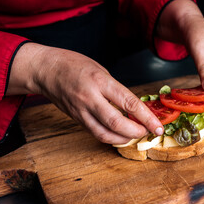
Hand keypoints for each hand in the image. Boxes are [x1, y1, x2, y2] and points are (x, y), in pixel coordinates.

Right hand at [7, 43, 163, 143]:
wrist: (46, 70)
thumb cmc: (75, 65)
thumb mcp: (102, 71)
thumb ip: (117, 90)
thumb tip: (134, 108)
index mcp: (100, 81)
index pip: (129, 103)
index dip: (146, 118)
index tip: (157, 126)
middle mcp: (90, 98)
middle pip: (116, 123)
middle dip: (136, 132)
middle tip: (148, 132)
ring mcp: (81, 110)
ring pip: (104, 134)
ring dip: (123, 139)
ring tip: (134, 135)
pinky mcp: (76, 119)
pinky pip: (95, 132)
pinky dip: (110, 137)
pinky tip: (120, 135)